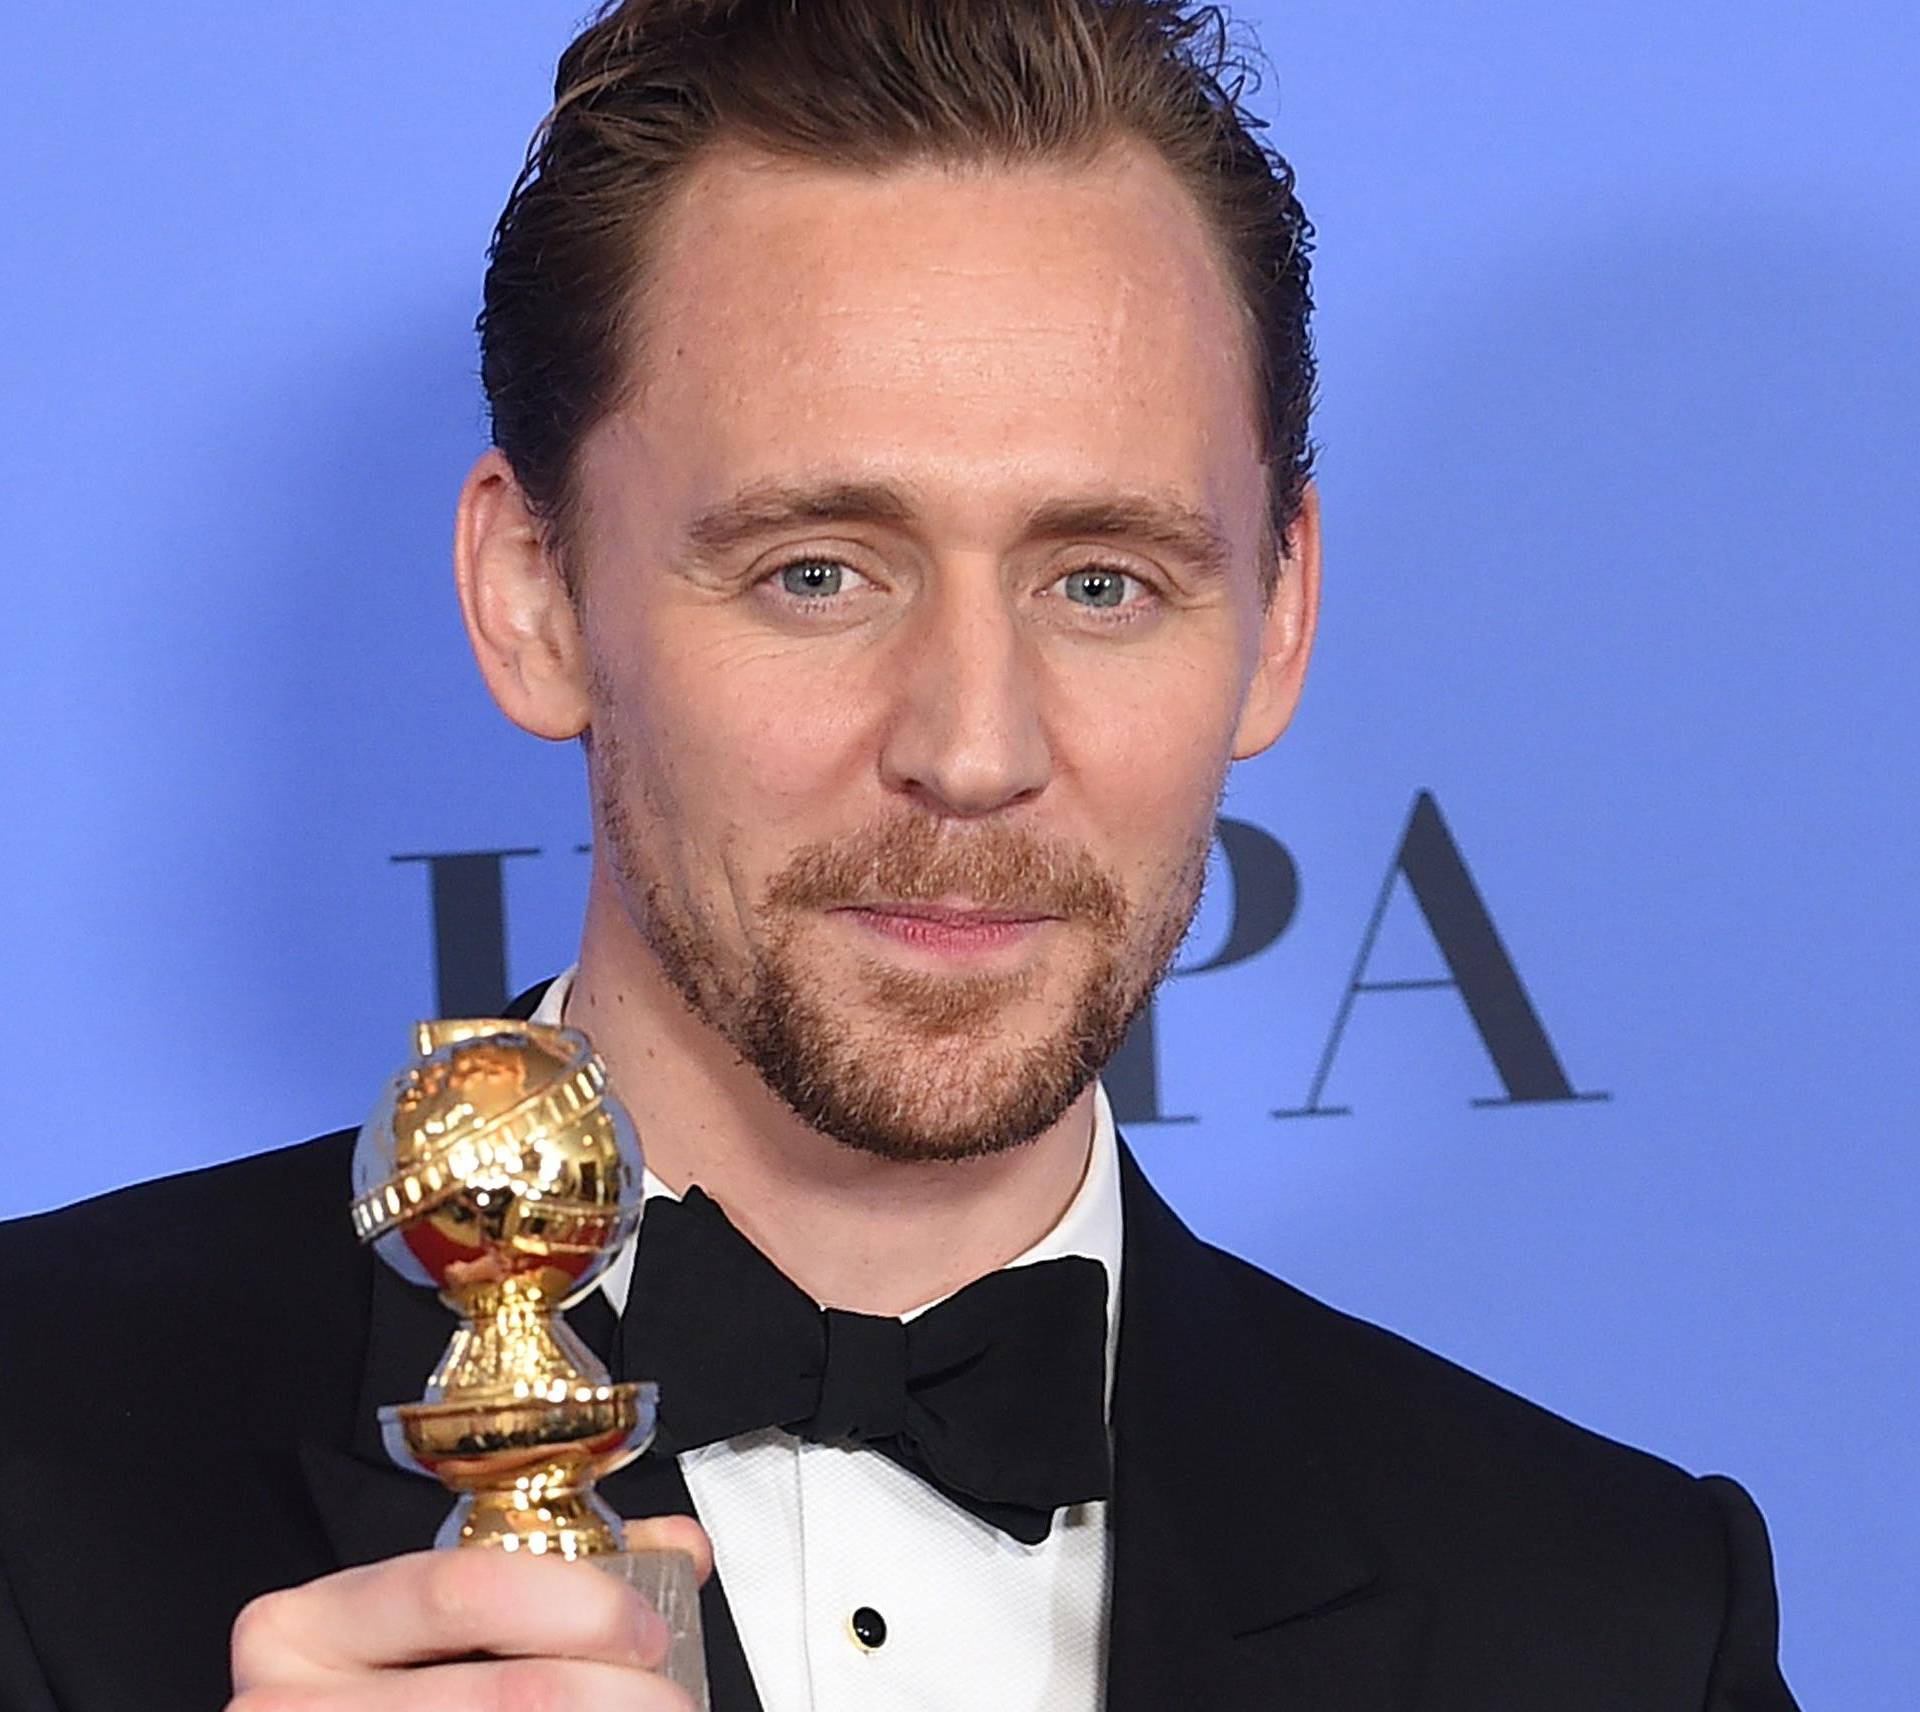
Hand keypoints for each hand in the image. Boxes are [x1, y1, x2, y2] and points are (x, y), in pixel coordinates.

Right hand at [227, 1517, 713, 1709]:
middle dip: (615, 1695)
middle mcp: (288, 1705)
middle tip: (669, 1698)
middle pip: (503, 1695)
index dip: (579, 1605)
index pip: (464, 1589)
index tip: (647, 1629)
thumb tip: (675, 1550)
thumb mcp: (421, 1626)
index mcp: (308, 1624)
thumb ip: (541, 1578)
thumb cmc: (372, 1694)